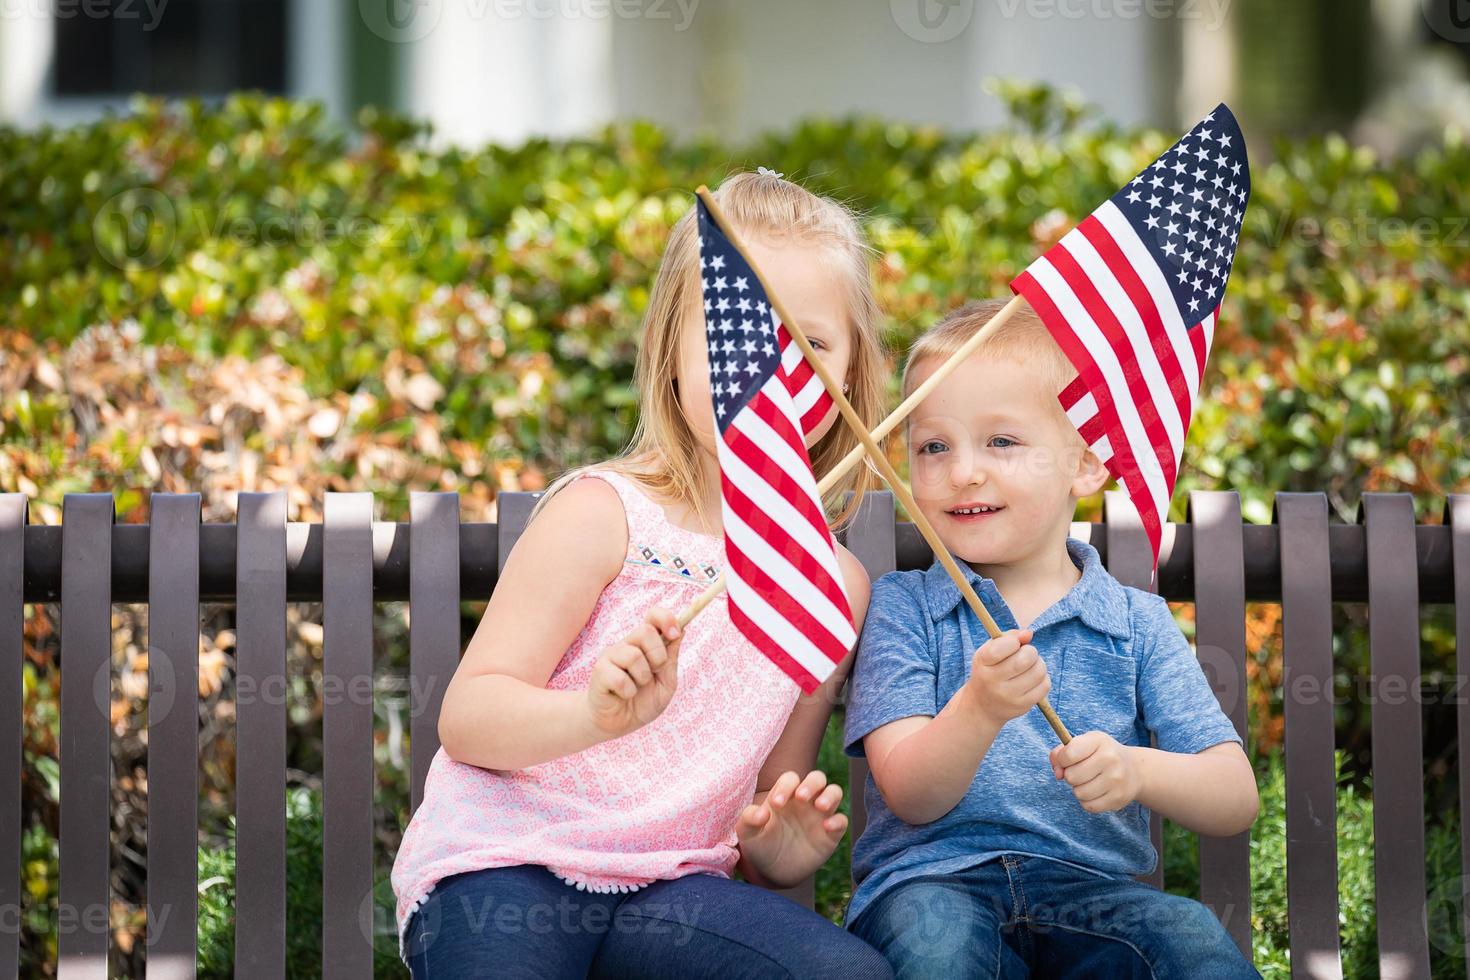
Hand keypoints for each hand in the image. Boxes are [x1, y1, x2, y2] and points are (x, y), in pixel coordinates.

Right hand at [586, 606, 682, 738]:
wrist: (619, 724)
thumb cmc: (642, 702)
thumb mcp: (666, 683)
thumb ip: (671, 658)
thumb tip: (682, 630)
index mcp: (645, 644)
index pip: (653, 615)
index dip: (666, 619)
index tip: (675, 633)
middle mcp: (627, 645)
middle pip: (646, 631)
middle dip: (658, 656)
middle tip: (653, 673)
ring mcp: (611, 656)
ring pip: (633, 655)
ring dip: (642, 678)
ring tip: (636, 688)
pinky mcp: (599, 672)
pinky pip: (619, 678)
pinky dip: (628, 692)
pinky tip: (624, 695)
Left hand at [735, 770, 846, 887]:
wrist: (772, 873)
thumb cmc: (760, 845)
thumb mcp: (748, 833)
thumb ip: (749, 819)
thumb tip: (760, 812)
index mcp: (784, 795)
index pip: (791, 779)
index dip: (785, 786)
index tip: (777, 804)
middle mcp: (805, 801)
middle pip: (817, 778)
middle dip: (812, 783)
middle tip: (801, 797)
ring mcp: (819, 816)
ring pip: (834, 792)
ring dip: (830, 795)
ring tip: (820, 806)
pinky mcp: (830, 834)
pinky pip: (842, 820)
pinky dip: (838, 821)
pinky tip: (827, 827)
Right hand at [959, 628, 1050, 729]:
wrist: (982, 706)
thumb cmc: (989, 671)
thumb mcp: (989, 652)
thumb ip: (1008, 637)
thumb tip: (1028, 634)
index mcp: (982, 663)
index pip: (1002, 647)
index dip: (1013, 641)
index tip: (1013, 644)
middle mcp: (993, 681)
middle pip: (1025, 659)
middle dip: (1031, 651)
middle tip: (1026, 654)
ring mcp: (1008, 696)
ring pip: (1038, 672)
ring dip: (1039, 663)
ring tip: (1031, 665)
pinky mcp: (1022, 706)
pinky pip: (1044, 685)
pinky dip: (1043, 677)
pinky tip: (1033, 678)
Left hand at [1049, 731, 1141, 812]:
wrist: (1134, 769)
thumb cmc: (1101, 754)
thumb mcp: (1083, 744)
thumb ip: (1062, 753)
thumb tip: (1057, 773)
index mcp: (1099, 741)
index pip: (1068, 755)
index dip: (1061, 760)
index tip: (1067, 760)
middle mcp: (1111, 759)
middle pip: (1071, 776)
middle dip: (1071, 776)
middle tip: (1081, 772)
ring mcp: (1116, 780)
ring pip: (1079, 793)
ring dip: (1079, 789)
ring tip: (1089, 781)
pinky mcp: (1118, 798)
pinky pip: (1089, 806)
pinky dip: (1087, 801)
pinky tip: (1096, 792)